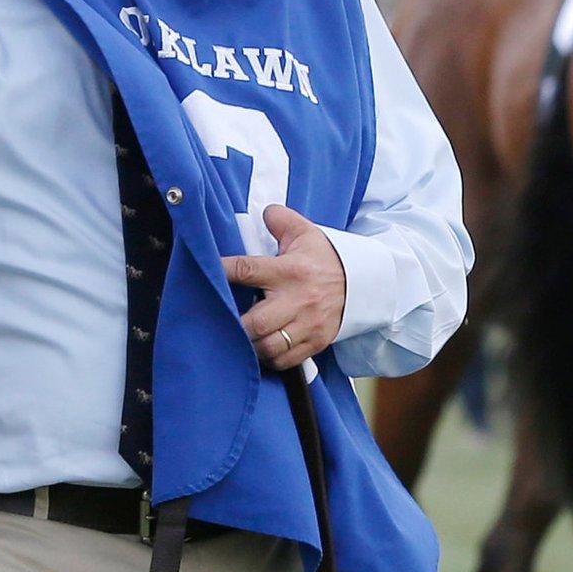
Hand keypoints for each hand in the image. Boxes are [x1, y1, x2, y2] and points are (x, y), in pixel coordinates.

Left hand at [221, 205, 345, 370]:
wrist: (365, 282)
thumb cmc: (326, 258)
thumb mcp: (306, 233)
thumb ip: (281, 220)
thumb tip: (264, 211)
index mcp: (290, 271)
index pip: (248, 270)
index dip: (222, 271)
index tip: (206, 272)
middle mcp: (298, 300)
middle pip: (257, 323)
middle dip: (235, 326)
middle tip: (220, 322)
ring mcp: (308, 325)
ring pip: (270, 346)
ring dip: (249, 346)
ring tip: (237, 339)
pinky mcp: (316, 342)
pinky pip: (286, 360)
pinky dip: (269, 359)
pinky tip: (258, 350)